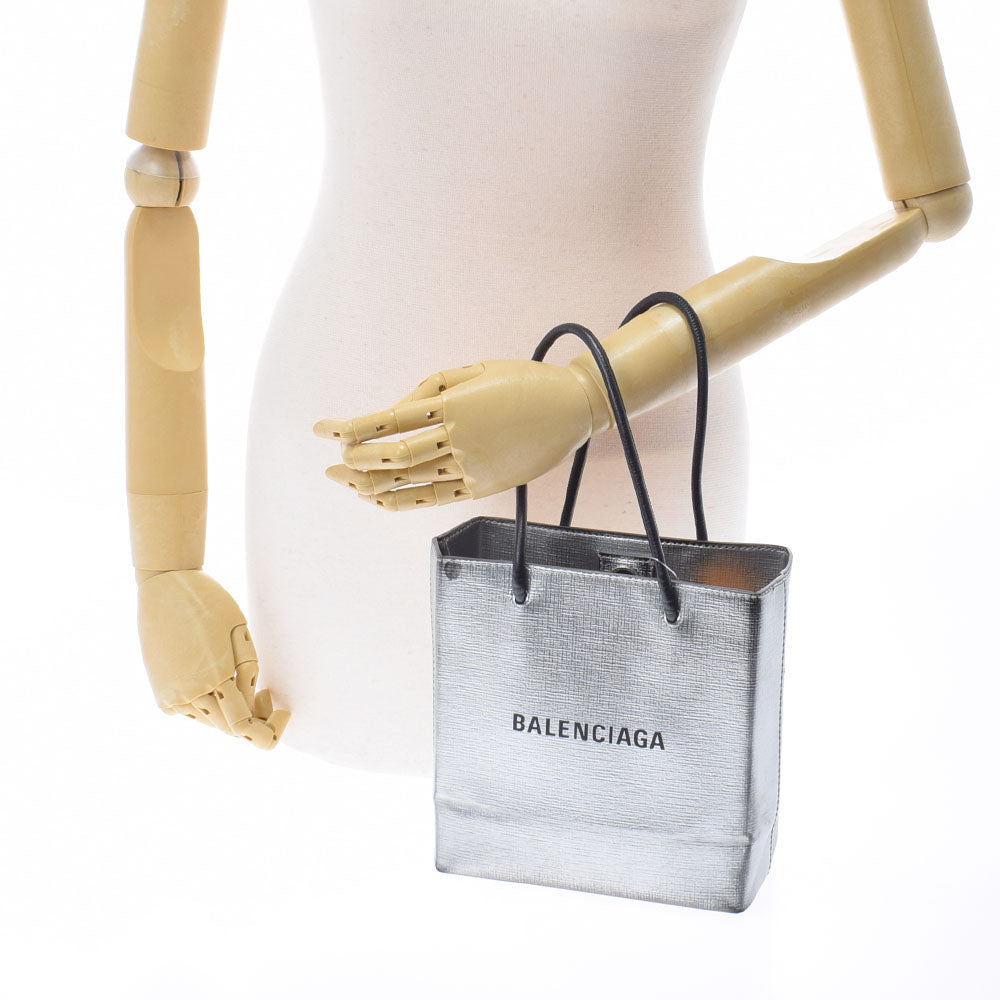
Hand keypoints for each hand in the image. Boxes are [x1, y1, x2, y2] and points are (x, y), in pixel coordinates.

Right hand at [136, 570, 289, 748]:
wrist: (165, 588)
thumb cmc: (211, 605)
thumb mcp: (240, 635)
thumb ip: (248, 674)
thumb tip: (252, 706)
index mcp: (214, 678)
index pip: (244, 727)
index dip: (269, 729)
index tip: (285, 713)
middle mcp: (188, 696)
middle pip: (231, 728)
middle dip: (255, 718)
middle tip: (266, 693)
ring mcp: (171, 699)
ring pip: (213, 722)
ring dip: (232, 711)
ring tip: (239, 679)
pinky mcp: (162, 697)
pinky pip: (195, 713)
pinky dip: (212, 705)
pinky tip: (216, 681)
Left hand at [314, 359, 600, 509]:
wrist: (573, 407)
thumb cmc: (523, 381)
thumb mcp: (474, 370)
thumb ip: (430, 388)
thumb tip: (396, 409)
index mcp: (453, 404)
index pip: (387, 421)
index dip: (350, 427)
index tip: (322, 429)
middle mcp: (458, 437)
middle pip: (392, 456)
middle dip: (354, 460)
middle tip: (331, 463)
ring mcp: (472, 465)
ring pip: (410, 481)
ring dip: (371, 483)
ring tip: (347, 482)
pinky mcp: (484, 485)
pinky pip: (435, 498)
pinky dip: (403, 500)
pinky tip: (380, 499)